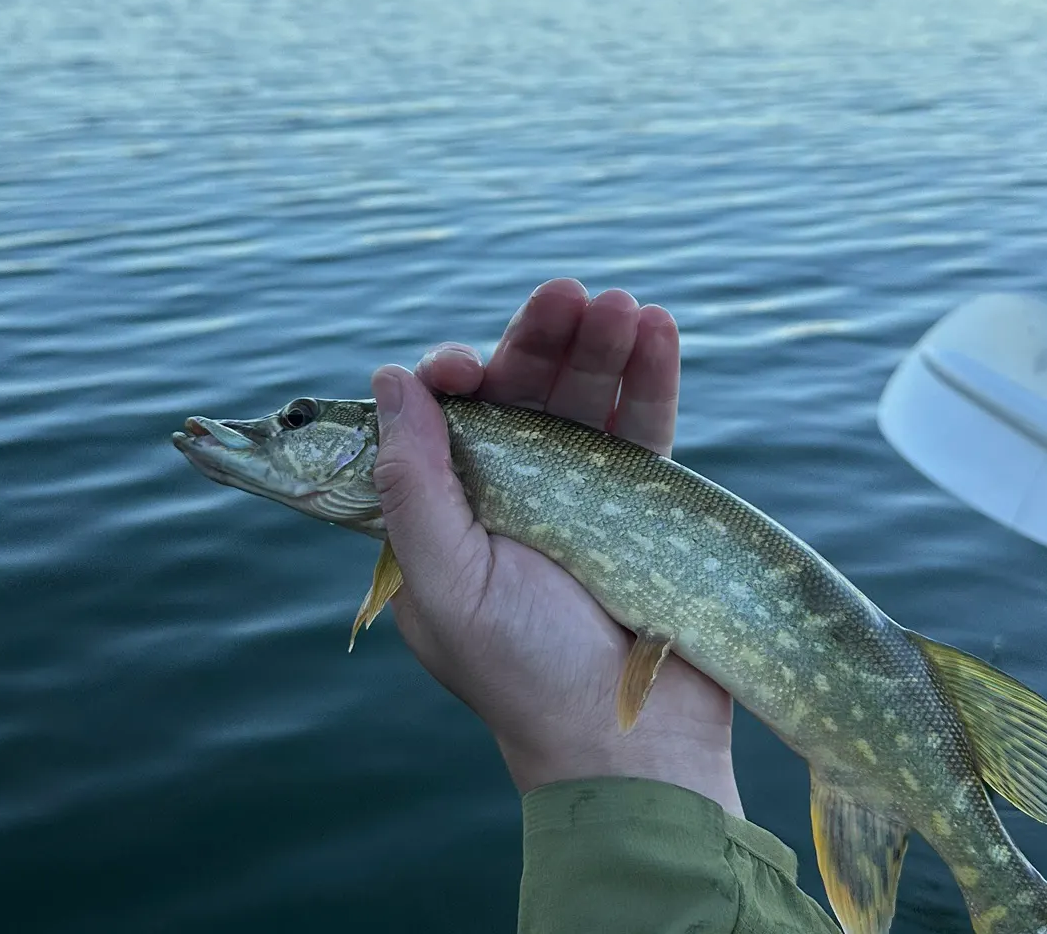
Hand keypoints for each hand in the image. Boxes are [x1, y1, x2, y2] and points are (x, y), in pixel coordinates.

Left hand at [370, 279, 740, 813]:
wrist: (632, 752)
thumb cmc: (524, 677)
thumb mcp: (445, 584)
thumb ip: (412, 485)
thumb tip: (387, 382)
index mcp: (450, 515)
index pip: (447, 422)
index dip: (456, 380)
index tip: (469, 363)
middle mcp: (513, 495)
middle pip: (522, 395)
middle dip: (541, 341)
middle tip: (568, 294)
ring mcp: (582, 496)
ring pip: (585, 400)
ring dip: (602, 346)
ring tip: (626, 305)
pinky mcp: (645, 504)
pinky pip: (644, 428)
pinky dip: (650, 378)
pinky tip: (659, 329)